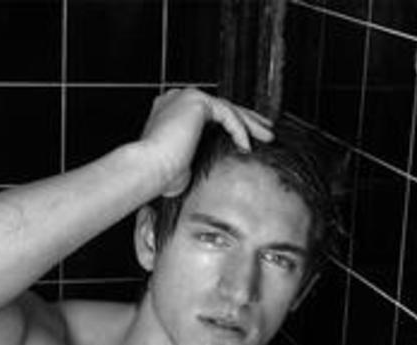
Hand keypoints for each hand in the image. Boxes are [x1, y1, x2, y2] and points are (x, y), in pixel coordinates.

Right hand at [139, 89, 273, 195]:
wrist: (148, 170)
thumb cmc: (159, 175)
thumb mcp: (182, 167)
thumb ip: (196, 161)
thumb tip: (205, 171)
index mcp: (171, 111)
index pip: (208, 114)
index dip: (231, 124)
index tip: (248, 138)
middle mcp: (177, 98)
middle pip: (221, 107)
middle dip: (247, 120)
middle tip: (266, 131)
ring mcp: (186, 96)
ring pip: (227, 108)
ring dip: (250, 123)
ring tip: (268, 136)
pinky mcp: (196, 101)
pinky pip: (226, 114)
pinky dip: (238, 130)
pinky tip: (247, 146)